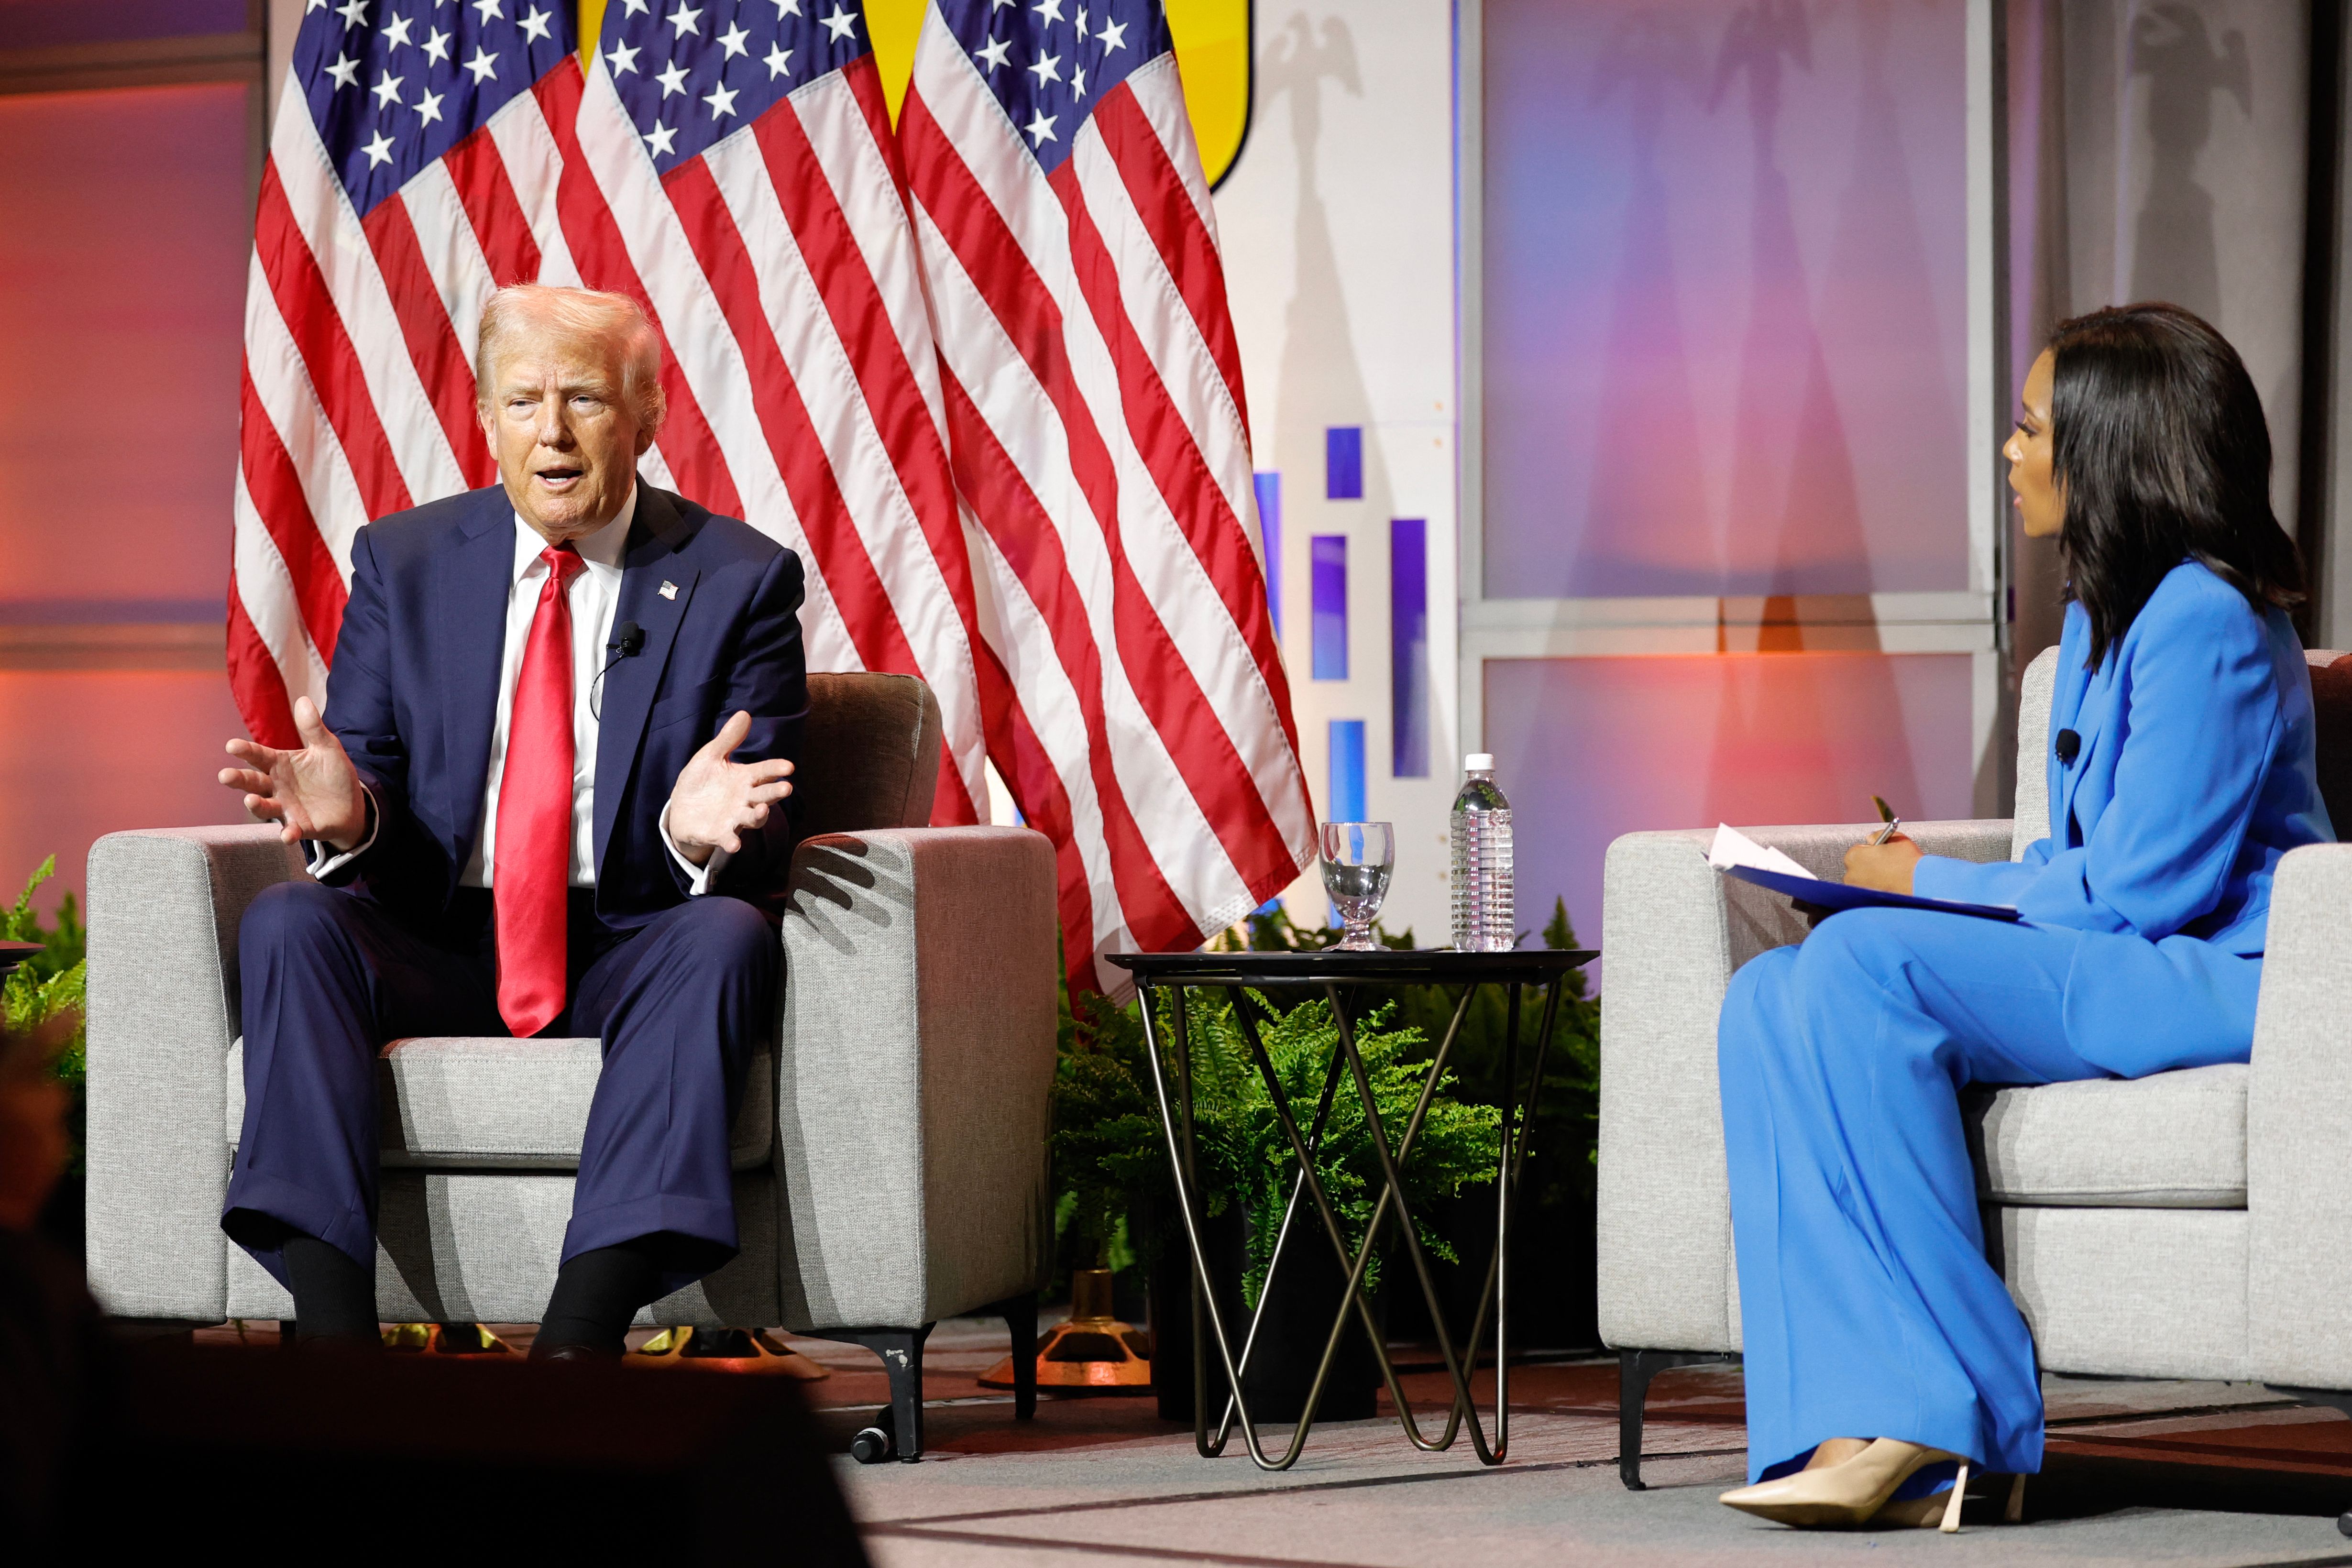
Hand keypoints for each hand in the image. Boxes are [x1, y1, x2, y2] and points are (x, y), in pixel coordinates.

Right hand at [218, 696, 367, 849]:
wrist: (352, 804)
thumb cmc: (333, 775)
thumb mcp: (328, 748)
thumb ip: (314, 729)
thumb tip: (303, 700)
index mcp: (279, 764)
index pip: (258, 755)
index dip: (245, 751)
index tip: (232, 746)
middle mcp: (276, 786)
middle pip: (252, 782)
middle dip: (238, 779)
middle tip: (225, 776)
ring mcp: (285, 808)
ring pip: (264, 807)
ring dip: (256, 805)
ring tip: (250, 800)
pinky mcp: (300, 826)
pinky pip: (290, 831)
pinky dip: (288, 834)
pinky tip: (288, 835)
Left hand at [667, 710, 794, 866]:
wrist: (681, 808)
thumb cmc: (701, 780)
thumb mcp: (711, 756)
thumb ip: (728, 739)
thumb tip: (744, 713)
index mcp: (745, 778)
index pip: (764, 771)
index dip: (776, 769)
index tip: (788, 766)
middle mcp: (745, 799)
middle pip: (764, 795)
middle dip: (775, 792)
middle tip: (786, 788)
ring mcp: (734, 818)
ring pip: (752, 818)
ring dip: (759, 816)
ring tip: (761, 811)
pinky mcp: (719, 834)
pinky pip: (728, 838)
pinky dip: (732, 842)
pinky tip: (734, 844)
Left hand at [1843, 833, 1921, 893]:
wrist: (1920, 886)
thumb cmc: (1908, 862)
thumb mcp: (1895, 839)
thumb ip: (1878, 835)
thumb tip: (1870, 838)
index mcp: (1854, 856)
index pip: (1858, 852)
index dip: (1871, 853)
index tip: (1881, 856)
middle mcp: (1850, 875)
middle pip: (1858, 868)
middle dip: (1869, 867)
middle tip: (1887, 868)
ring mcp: (1857, 891)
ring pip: (1863, 882)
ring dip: (1872, 881)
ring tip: (1890, 880)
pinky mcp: (1864, 904)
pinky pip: (1869, 894)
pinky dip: (1877, 891)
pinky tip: (1889, 889)